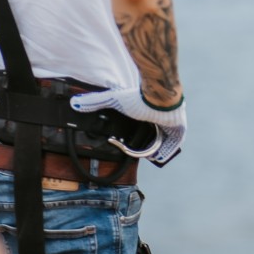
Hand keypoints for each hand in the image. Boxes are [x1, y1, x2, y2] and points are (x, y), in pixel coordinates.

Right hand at [70, 86, 186, 165]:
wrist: (159, 95)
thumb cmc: (138, 97)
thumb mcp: (113, 100)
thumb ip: (95, 101)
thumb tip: (73, 103)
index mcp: (148, 112)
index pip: (143, 128)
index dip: (137, 138)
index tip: (128, 145)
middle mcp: (161, 118)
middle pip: (155, 136)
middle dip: (148, 146)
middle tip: (140, 153)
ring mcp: (172, 123)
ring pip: (165, 141)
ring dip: (158, 150)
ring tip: (148, 157)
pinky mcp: (180, 128)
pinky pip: (175, 143)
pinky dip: (167, 151)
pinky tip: (158, 157)